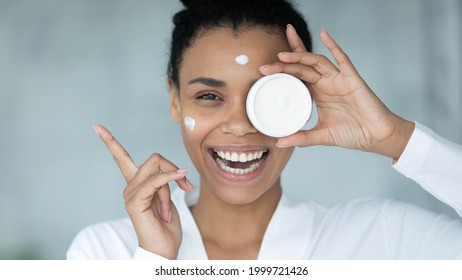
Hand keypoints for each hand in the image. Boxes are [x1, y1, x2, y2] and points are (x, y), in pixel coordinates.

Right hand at [92, 125, 193, 258]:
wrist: (163, 250)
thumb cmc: (166, 227)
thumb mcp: (168, 198)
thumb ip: (165, 182)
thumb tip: (174, 170)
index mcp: (137, 185)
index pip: (120, 158)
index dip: (110, 142)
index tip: (97, 126)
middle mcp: (130, 187)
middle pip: (154, 159)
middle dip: (173, 169)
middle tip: (184, 188)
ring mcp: (131, 195)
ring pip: (156, 169)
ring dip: (173, 184)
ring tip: (170, 208)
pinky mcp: (135, 203)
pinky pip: (155, 181)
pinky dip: (170, 178)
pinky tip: (181, 179)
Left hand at [259, 25, 414, 159]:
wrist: (376, 136)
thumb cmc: (353, 133)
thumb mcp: (321, 136)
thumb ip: (301, 137)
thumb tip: (280, 143)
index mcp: (317, 93)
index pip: (296, 77)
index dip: (281, 71)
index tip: (263, 72)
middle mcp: (326, 83)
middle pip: (302, 65)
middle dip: (284, 62)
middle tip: (265, 65)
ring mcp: (338, 79)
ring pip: (316, 62)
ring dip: (299, 57)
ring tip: (282, 57)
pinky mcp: (352, 78)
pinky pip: (342, 58)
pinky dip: (333, 46)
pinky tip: (323, 35)